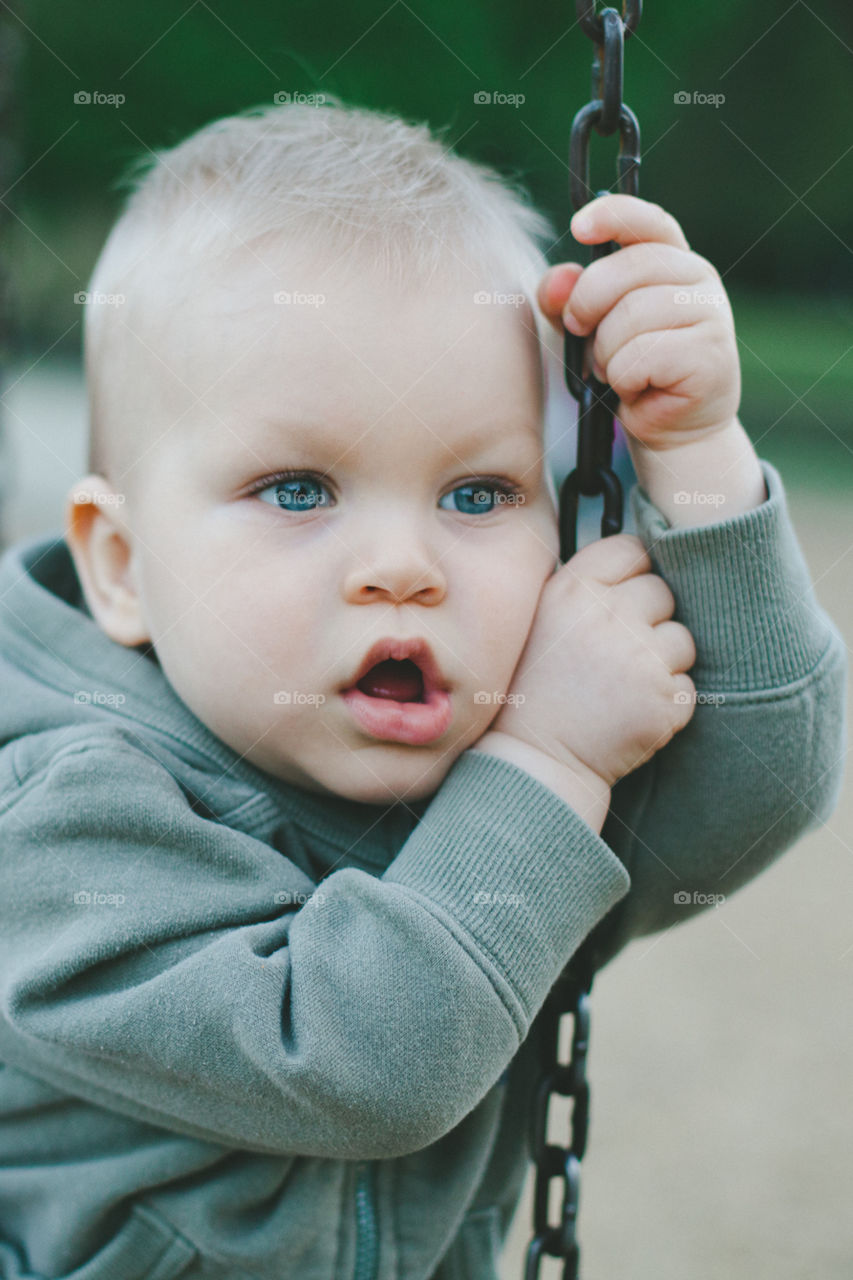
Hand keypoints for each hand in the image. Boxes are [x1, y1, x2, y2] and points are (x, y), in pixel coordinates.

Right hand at [485, 532, 696, 789]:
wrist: (536, 759)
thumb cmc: (535, 690)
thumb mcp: (541, 621)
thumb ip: (582, 587)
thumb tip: (632, 562)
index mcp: (574, 591)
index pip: (631, 549)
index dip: (633, 571)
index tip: (624, 595)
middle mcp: (609, 617)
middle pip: (661, 591)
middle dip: (649, 619)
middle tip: (618, 652)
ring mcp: (641, 659)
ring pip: (682, 638)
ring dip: (663, 660)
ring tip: (624, 685)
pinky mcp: (665, 699)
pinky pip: (687, 684)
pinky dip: (667, 699)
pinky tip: (631, 710)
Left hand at [537, 193, 740, 451]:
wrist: (672, 429)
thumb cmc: (630, 370)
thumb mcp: (588, 329)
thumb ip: (566, 299)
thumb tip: (559, 279)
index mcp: (672, 261)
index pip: (649, 221)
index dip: (614, 215)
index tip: (579, 226)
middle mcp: (699, 280)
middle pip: (627, 269)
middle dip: (587, 304)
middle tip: (580, 332)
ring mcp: (712, 316)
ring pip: (631, 317)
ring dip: (606, 353)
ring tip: (616, 371)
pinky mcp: (711, 357)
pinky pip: (642, 357)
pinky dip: (624, 379)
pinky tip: (637, 389)